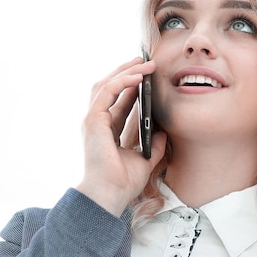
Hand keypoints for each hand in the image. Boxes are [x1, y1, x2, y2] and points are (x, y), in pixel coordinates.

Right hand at [76, 57, 166, 215]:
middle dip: (127, 72)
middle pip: (109, 88)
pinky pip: (107, 92)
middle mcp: (97, 123)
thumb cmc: (122, 183)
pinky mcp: (93, 120)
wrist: (110, 195)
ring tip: (144, 63)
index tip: (147, 75)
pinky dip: (122, 81)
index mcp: (107, 131)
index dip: (132, 86)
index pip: (118, 101)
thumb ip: (153, 146)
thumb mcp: (144, 161)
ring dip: (125, 72)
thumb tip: (163, 132)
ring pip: (106, 85)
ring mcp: (93, 120)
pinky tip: (137, 77)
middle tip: (145, 61)